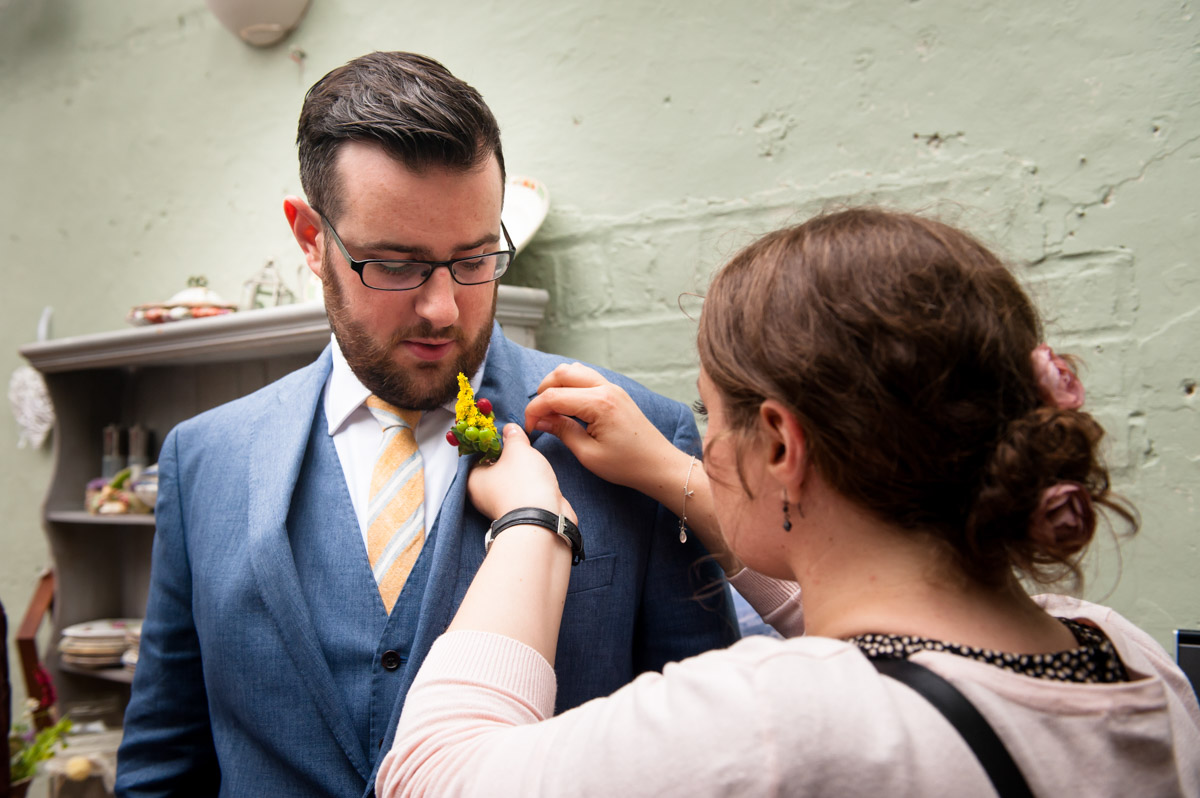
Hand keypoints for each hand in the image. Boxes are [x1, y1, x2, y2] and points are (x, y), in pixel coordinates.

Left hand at [468, 424, 575, 523]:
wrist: (543, 520)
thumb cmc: (523, 485)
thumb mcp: (518, 449)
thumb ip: (513, 436)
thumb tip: (511, 429)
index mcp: (474, 479)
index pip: (477, 455)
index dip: (491, 442)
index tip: (504, 434)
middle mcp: (483, 495)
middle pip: (495, 468)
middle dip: (509, 457)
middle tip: (521, 445)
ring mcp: (502, 505)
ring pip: (510, 481)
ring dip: (522, 472)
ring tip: (533, 462)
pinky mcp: (519, 513)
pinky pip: (523, 492)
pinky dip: (531, 485)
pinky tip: (540, 478)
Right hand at [524, 363, 677, 494]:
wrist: (658, 465)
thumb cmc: (627, 465)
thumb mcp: (588, 454)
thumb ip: (562, 431)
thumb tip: (540, 420)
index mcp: (599, 403)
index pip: (553, 396)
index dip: (534, 411)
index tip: (529, 427)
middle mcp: (605, 388)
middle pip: (562, 373)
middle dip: (543, 391)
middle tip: (538, 416)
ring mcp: (612, 387)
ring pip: (574, 371)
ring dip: (557, 385)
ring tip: (552, 410)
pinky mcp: (615, 392)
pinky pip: (587, 378)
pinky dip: (571, 386)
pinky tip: (568, 407)